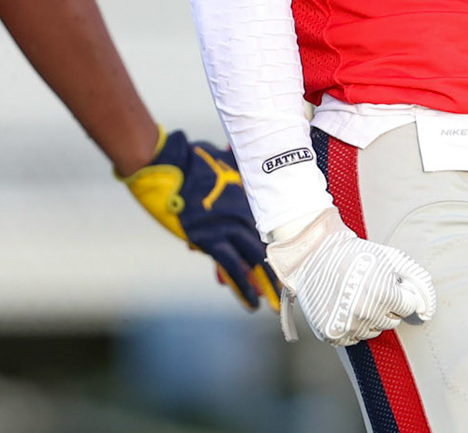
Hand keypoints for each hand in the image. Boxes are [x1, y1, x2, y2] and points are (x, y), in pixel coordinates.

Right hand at [122, 128, 281, 311]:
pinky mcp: (211, 240)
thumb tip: (241, 172)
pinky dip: (242, 288)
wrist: (168, 165)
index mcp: (251, 196)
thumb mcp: (223, 163)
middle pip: (271, 246)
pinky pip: (232, 269)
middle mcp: (246, 213)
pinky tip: (252, 304)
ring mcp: (229, 227)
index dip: (287, 245)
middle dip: (283, 269)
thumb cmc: (192, 161)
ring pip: (256, 262)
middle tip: (296, 288)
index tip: (299, 260)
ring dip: (267, 286)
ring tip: (278, 306)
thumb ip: (237, 175)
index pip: (275, 226)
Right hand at [267, 207, 435, 345]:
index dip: (398, 293)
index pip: (407, 307)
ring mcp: (347, 326)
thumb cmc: (356, 253)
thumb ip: (417, 280)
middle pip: (392, 321)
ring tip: (355, 296)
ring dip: (370, 317)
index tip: (386, 283)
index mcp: (383, 294)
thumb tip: (428, 308)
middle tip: (369, 287)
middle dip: (386, 306)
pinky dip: (352, 326)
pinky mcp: (332, 334)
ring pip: (373, 331)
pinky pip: (354, 338)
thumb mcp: (392, 258)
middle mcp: (366, 313)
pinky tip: (344, 307)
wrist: (315, 255)